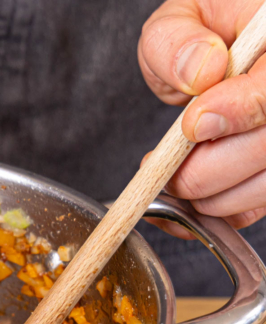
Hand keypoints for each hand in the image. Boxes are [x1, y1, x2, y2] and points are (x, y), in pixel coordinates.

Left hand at [139, 0, 265, 238]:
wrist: (217, 51)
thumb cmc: (204, 32)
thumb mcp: (181, 17)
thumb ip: (177, 38)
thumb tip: (200, 71)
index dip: (238, 112)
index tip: (191, 125)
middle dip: (207, 169)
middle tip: (162, 168)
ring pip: (264, 186)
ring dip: (208, 196)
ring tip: (170, 177)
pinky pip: (254, 206)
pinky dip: (214, 210)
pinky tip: (182, 199)